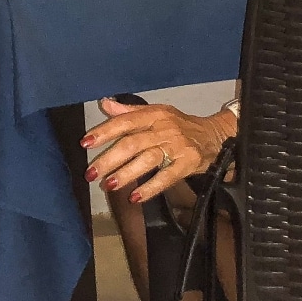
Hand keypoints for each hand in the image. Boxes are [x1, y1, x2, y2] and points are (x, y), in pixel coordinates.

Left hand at [82, 97, 232, 203]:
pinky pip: (166, 177)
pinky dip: (150, 188)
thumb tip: (104, 103)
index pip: (125, 121)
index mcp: (154, 115)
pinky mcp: (187, 164)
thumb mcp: (157, 113)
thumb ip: (129, 112)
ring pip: (147, 160)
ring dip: (126, 174)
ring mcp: (176, 147)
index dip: (104, 131)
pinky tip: (135, 197)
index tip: (86, 143)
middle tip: (91, 173)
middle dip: (109, 159)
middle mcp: (163, 129)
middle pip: (132, 143)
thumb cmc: (181, 126)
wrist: (215, 136)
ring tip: (109, 185)